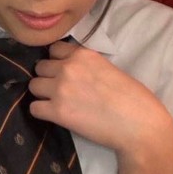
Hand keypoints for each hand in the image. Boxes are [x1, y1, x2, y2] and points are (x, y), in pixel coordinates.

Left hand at [29, 41, 171, 152]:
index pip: (54, 49)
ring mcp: (60, 89)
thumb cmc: (133, 98)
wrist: (139, 125)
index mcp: (83, 54)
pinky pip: (34, 108)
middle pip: (40, 67)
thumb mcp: (109, 68)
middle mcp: (68, 67)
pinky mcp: (57, 112)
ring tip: (56, 103)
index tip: (63, 71)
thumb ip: (87, 65)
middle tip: (60, 90)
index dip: (56, 61)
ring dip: (42, 94)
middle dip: (47, 78)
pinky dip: (42, 112)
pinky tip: (54, 116)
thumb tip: (74, 70)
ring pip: (33, 86)